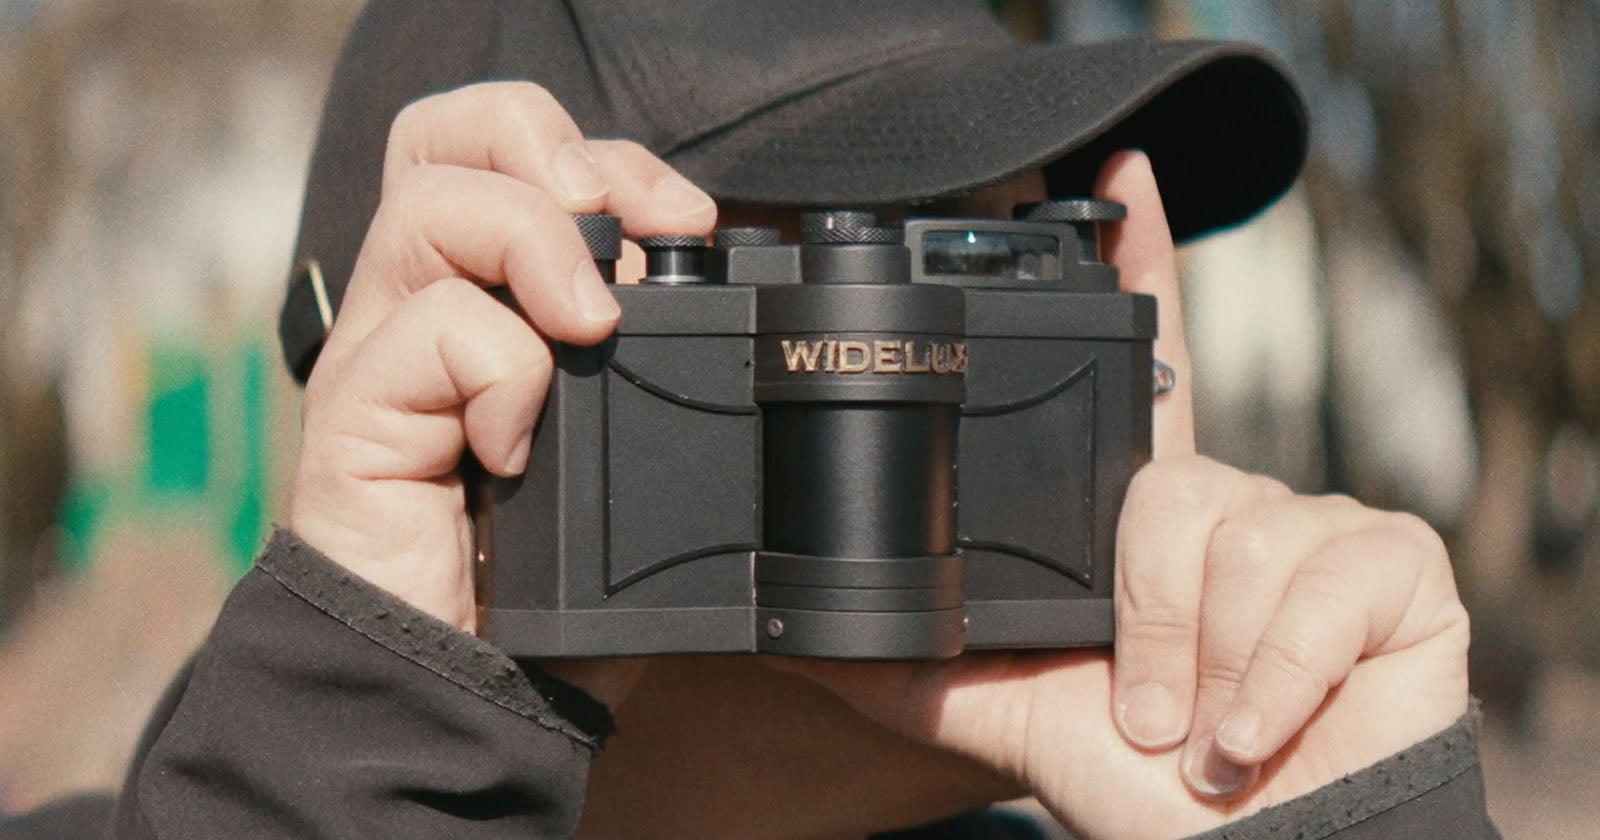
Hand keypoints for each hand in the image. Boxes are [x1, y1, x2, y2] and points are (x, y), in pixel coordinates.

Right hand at [289, 81, 714, 640]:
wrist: (464, 687)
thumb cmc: (549, 581)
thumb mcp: (630, 459)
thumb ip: (659, 371)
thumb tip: (720, 292)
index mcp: (488, 301)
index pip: (512, 157)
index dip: (601, 156)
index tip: (687, 222)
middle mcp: (426, 308)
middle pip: (445, 138)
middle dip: (541, 142)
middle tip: (617, 220)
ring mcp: (386, 356)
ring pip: (431, 203)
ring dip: (535, 243)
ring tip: (591, 325)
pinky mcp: (357, 416)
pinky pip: (433, 329)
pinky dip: (504, 371)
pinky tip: (518, 448)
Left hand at [782, 150, 1471, 838]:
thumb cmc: (1143, 780)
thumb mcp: (1009, 706)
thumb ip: (916, 663)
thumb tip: (800, 638)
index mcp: (1153, 520)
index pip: (1151, 366)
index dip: (1142, 264)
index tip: (1113, 177)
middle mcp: (1237, 501)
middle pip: (1165, 485)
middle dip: (1143, 625)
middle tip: (1147, 707)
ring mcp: (1320, 527)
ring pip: (1228, 534)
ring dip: (1199, 665)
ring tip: (1205, 723)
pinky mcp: (1394, 565)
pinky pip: (1311, 583)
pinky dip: (1270, 680)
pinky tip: (1260, 726)